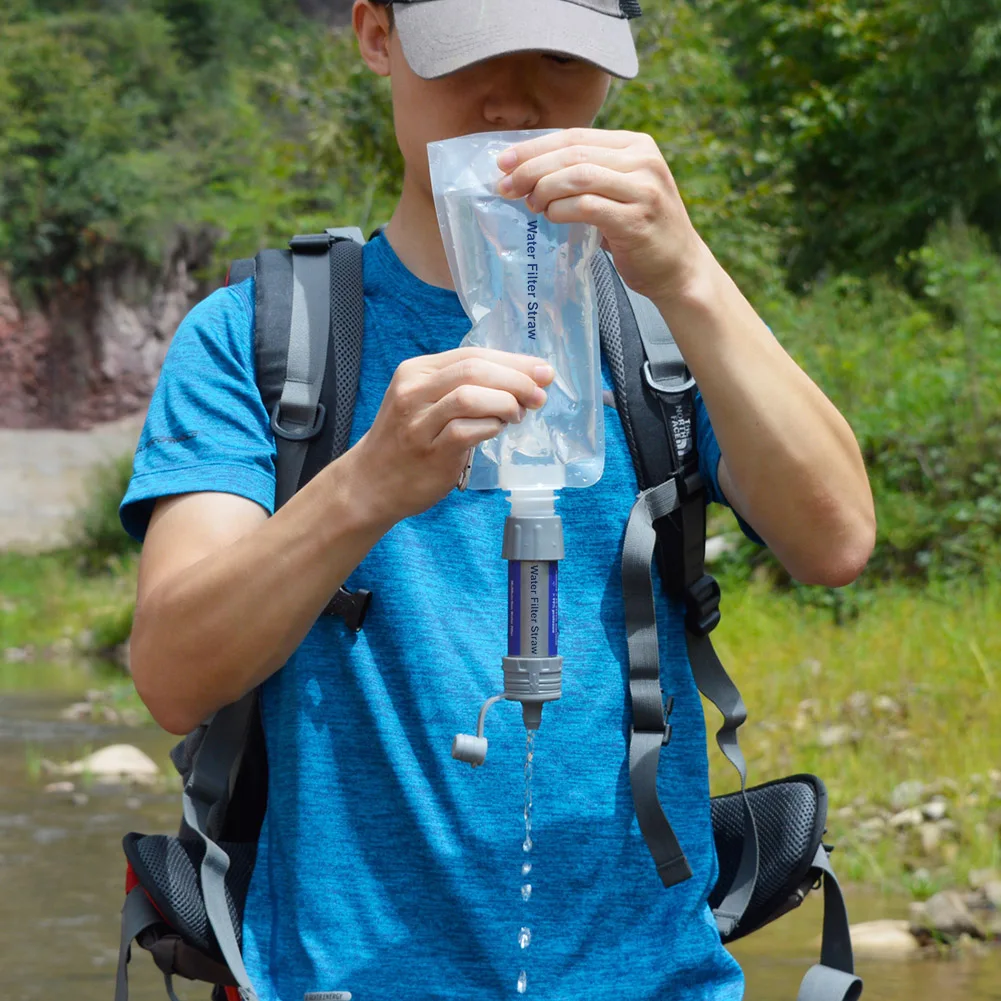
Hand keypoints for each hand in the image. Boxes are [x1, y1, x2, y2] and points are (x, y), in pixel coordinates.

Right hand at [351, 347, 553, 524]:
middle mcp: (414, 391)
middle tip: (539, 394)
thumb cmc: (407, 441)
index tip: (543, 371)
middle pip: (474, 370)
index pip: (472, 354)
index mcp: (416, 371)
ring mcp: (419, 422)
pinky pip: (468, 431)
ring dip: (505, 402)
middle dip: (516, 379)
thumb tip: (522, 381)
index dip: (513, 361)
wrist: (371, 483)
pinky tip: (497, 430)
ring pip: (470, 396)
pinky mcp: (430, 451)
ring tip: (517, 415)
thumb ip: (464, 387)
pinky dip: (491, 427)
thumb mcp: (425, 401)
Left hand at [496, 128, 710, 304]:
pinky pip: (587, 207)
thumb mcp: (619, 190)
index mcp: (637, 145)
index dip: (535, 147)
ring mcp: (643, 190)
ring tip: (529, 204)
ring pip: (578, 176)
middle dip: (531, 168)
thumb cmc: (641, 231)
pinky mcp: (636, 220)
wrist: (680, 269)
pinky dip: (561, 211)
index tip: (504, 161)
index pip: (575, 137)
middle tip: (505, 185)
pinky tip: (550, 217)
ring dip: (544, 189)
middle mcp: (643, 161)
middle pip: (573, 154)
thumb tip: (529, 171)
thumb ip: (588, 174)